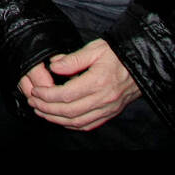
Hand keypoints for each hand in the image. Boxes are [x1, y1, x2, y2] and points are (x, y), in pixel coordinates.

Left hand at [23, 39, 140, 130]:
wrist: (140, 64)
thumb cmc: (117, 54)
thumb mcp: (94, 49)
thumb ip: (73, 59)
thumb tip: (53, 66)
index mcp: (98, 81)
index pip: (67, 94)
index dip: (48, 95)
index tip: (36, 91)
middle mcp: (103, 99)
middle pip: (69, 111)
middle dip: (47, 109)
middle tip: (33, 102)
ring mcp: (108, 108)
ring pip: (78, 121)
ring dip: (56, 119)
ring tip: (41, 111)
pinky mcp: (111, 113)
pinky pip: (89, 124)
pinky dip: (72, 125)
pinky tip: (61, 120)